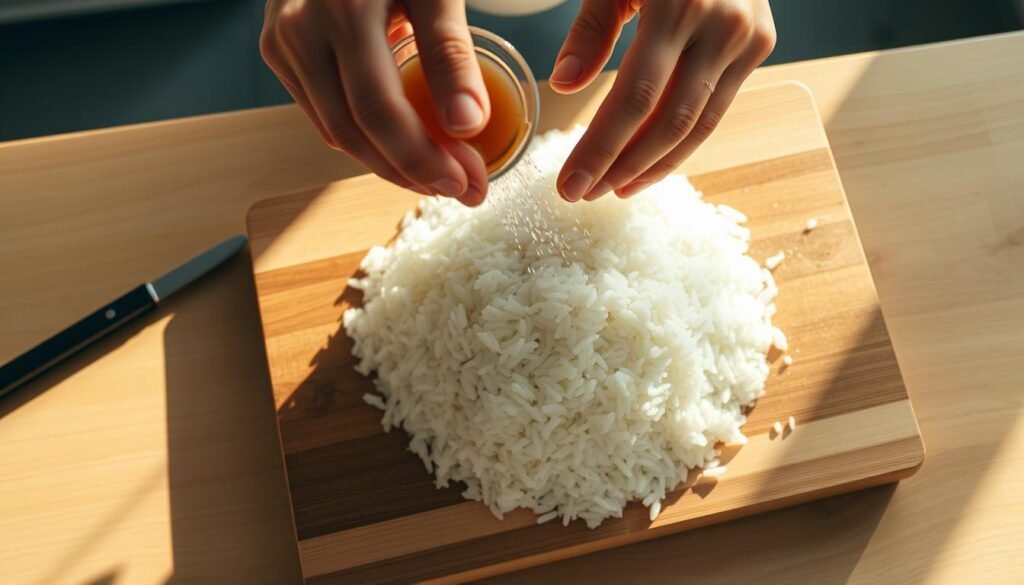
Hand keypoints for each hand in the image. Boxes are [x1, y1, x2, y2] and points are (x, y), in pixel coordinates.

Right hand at [260, 0, 490, 205]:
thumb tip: (470, 126)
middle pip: (353, 132)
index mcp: (342, 12)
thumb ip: (450, 51)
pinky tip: (404, 148)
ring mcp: (282, 44)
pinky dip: (366, 139)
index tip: (470, 184)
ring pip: (335, 132)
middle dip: (413, 172)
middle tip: (464, 190)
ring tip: (439, 176)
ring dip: (389, 164)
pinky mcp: (279, 51)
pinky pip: (322, 113)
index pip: (379, 111)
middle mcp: (301, 32)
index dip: (424, 159)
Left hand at [551, 0, 775, 200]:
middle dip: (623, 166)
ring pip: (699, 125)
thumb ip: (590, 29)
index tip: (569, 184)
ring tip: (615, 188)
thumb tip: (565, 84)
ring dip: (654, 165)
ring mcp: (748, 39)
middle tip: (584, 194)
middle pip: (669, 122)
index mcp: (679, 4)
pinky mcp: (760, 47)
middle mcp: (722, 27)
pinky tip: (650, 161)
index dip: (601, 148)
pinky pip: (716, 108)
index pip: (635, 97)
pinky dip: (682, 141)